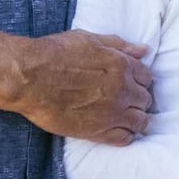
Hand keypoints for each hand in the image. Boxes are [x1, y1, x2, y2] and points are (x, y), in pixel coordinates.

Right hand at [14, 30, 152, 144]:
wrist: (31, 77)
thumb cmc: (56, 53)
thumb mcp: (90, 40)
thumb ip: (119, 45)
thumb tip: (144, 50)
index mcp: (123, 66)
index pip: (147, 77)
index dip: (141, 81)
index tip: (134, 84)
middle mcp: (123, 90)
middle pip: (145, 100)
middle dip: (140, 99)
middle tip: (130, 101)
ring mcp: (112, 113)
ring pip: (140, 121)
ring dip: (138, 119)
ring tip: (130, 119)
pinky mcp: (97, 131)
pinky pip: (124, 138)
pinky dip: (127, 135)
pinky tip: (121, 131)